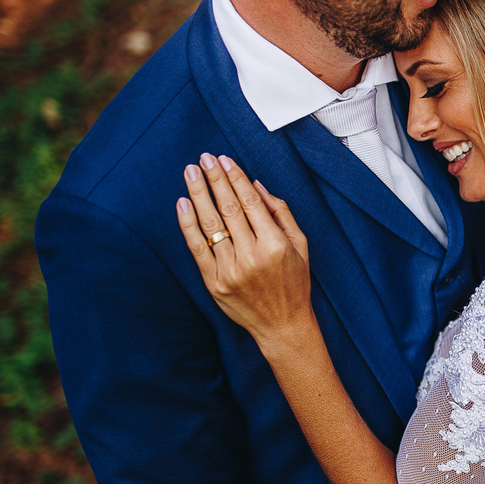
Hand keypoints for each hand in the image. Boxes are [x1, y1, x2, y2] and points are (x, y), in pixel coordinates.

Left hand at [176, 153, 312, 347]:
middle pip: (228, 208)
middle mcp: (252, 257)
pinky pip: (197, 248)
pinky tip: (183, 204)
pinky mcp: (214, 283)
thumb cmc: (295, 284)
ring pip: (210, 224)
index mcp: (275, 245)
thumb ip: (281, 213)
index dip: (235, 178)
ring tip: (191, 172)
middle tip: (204, 158)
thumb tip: (256, 185)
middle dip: (215, 179)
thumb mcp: (301, 246)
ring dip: (198, 194)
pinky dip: (188, 224)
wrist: (283, 325)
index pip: (250, 202)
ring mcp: (230, 271)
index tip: (224, 160)